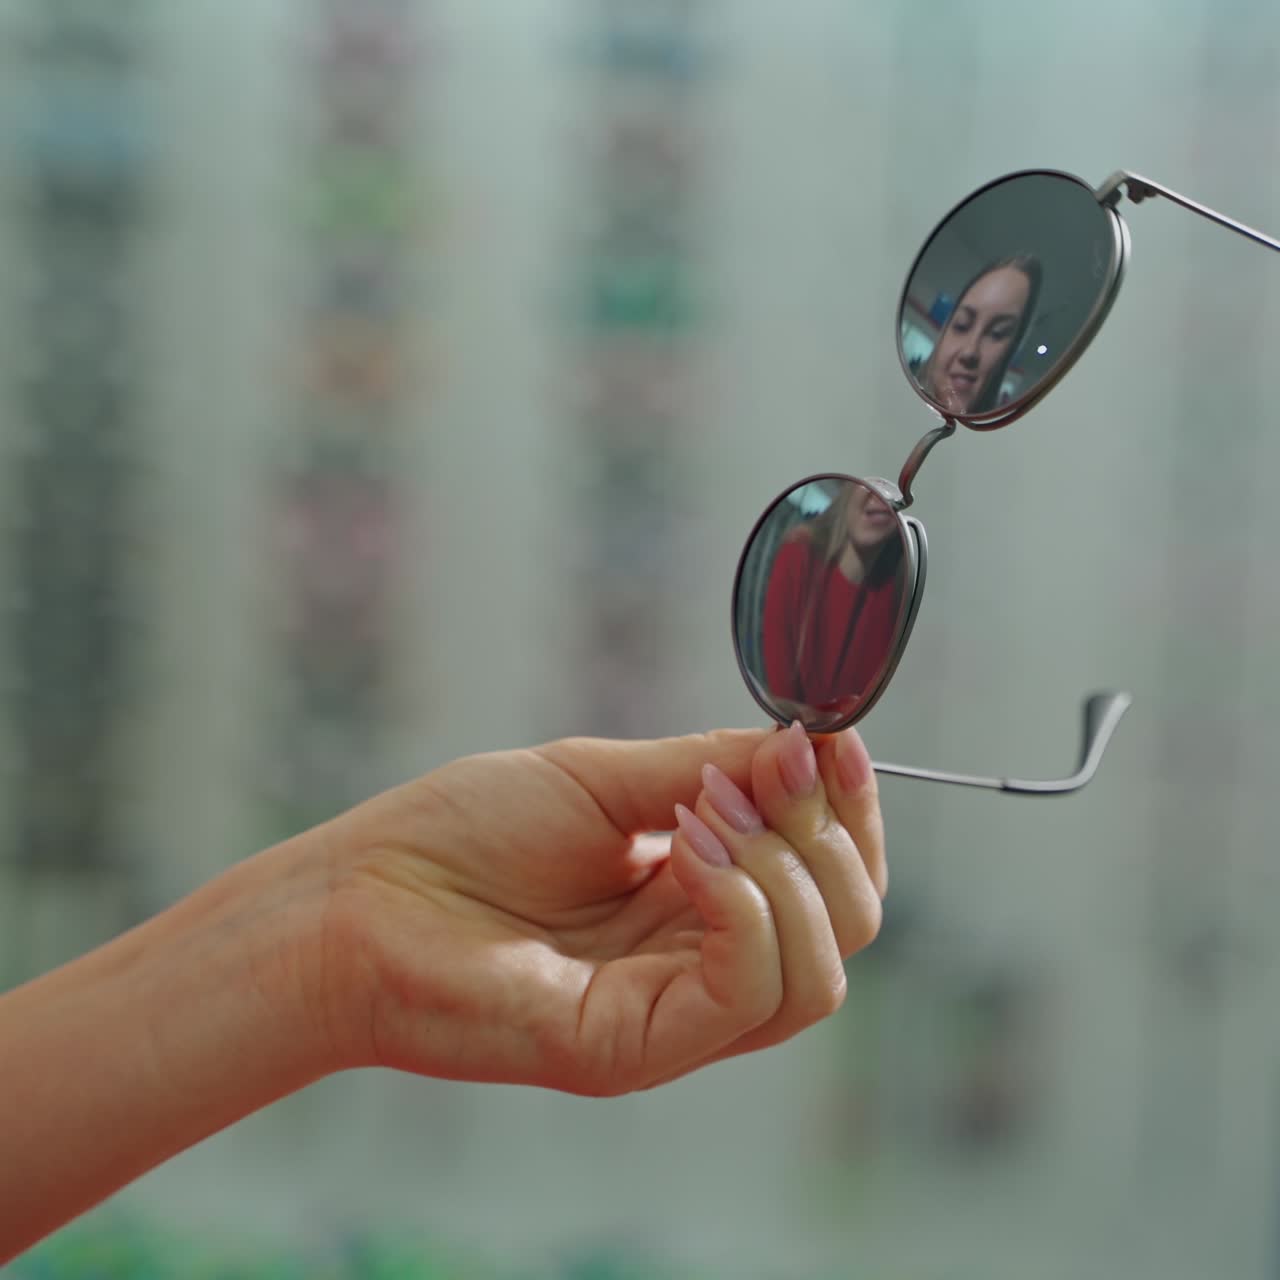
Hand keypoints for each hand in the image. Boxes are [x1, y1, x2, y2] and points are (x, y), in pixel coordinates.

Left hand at [313, 722, 886, 1094]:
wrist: (357, 897)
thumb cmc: (463, 835)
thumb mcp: (603, 778)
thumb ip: (709, 767)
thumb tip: (811, 744)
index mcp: (702, 900)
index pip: (833, 878)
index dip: (853, 810)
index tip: (833, 740)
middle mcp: (702, 963)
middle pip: (849, 926)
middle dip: (828, 834)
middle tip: (762, 773)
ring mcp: (674, 1015)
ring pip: (818, 974)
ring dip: (788, 872)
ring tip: (700, 816)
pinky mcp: (634, 1047)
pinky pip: (746, 995)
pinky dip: (746, 911)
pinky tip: (690, 854)